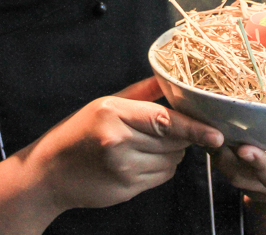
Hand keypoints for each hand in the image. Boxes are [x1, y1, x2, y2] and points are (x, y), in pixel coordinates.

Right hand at [24, 77, 224, 211]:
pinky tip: (140, 160)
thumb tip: (168, 76)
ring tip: (145, 145)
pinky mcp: (127, 188)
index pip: (164, 121)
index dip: (194, 128)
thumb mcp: (105, 104)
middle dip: (180, 136)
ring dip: (171, 153)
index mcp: (114, 114)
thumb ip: (141, 92)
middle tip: (164, 130)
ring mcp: (123, 168)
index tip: (216, 134)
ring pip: (172, 161)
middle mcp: (118, 141)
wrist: (49, 172)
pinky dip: (161, 168)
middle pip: (173, 141)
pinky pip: (162, 177)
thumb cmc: (77, 133)